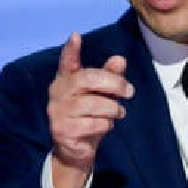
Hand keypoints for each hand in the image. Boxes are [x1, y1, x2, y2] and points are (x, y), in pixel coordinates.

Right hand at [46, 32, 132, 187]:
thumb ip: (109, 78)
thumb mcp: (101, 96)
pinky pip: (93, 123)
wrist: (75, 151)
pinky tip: (105, 126)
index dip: (71, 49)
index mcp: (65, 80)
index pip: (67, 62)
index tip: (76, 36)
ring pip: (94, 104)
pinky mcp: (62, 130)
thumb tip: (120, 59)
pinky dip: (106, 125)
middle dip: (114, 83)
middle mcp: (57, 93)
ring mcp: (57, 112)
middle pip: (87, 79)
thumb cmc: (89, 117)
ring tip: (117, 113)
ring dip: (113, 109)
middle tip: (130, 91)